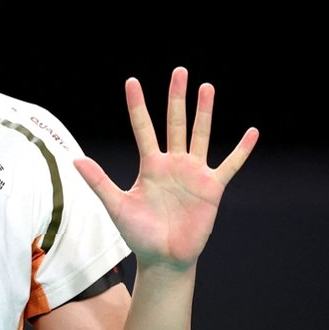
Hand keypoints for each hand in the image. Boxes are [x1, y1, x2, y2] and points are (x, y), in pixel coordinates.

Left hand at [74, 67, 257, 271]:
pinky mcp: (212, 188)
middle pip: (175, 123)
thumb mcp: (116, 206)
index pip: (143, 127)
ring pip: (200, 135)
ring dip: (204, 112)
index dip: (137, 105)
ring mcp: (194, 173)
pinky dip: (241, 150)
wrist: (163, 258)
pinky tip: (252, 132)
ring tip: (206, 87)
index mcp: (150, 165)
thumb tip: (76, 160)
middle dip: (177, 98)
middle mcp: (172, 163)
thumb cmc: (138, 233)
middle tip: (180, 71)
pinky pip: (229, 165)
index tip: (132, 81)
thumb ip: (99, 182)